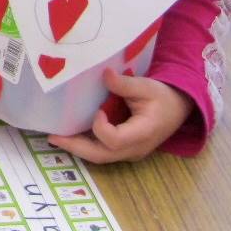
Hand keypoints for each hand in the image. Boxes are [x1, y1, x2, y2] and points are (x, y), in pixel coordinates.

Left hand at [47, 69, 192, 162]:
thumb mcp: (147, 86)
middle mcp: (135, 148)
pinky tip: (70, 135)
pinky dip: (86, 145)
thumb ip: (125, 84)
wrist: (177, 108)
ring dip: (78, 148)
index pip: (115, 141)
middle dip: (76, 147)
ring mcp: (129, 152)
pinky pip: (103, 151)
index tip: (98, 110)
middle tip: (52, 137)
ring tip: (55, 137)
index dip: (101, 128)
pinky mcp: (125, 149)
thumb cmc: (162, 97)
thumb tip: (104, 74)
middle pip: (102, 155)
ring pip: (100, 156)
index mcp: (143, 133)